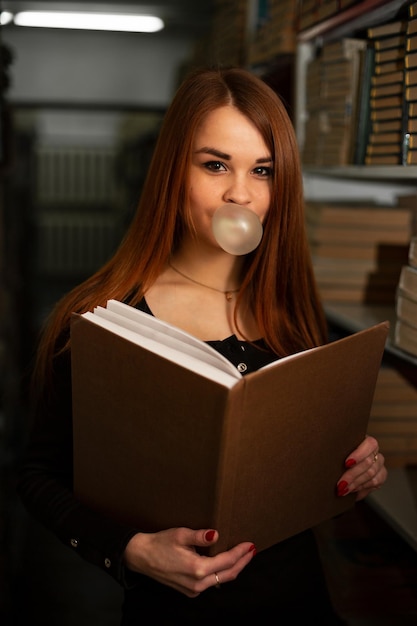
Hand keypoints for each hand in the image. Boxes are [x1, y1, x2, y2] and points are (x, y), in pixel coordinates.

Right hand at [123, 527, 255, 596]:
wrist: (141, 557)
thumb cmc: (160, 543)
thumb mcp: (181, 534)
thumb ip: (200, 536)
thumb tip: (217, 535)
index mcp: (197, 569)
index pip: (227, 561)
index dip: (240, 553)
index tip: (250, 544)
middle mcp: (197, 584)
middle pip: (228, 574)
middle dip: (242, 562)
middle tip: (252, 551)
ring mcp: (193, 590)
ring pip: (220, 580)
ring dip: (233, 568)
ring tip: (242, 556)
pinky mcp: (189, 591)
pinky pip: (211, 583)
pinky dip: (221, 573)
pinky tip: (224, 563)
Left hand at [336, 434, 386, 500]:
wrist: (342, 464)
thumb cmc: (337, 454)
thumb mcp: (337, 449)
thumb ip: (337, 449)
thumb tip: (327, 453)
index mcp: (364, 439)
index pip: (369, 444)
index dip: (359, 455)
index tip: (346, 464)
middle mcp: (374, 451)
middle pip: (367, 463)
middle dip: (352, 475)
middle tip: (340, 484)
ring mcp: (379, 463)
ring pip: (371, 475)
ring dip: (356, 484)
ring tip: (344, 489)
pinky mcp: (381, 475)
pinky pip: (376, 483)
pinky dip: (363, 488)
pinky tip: (353, 492)